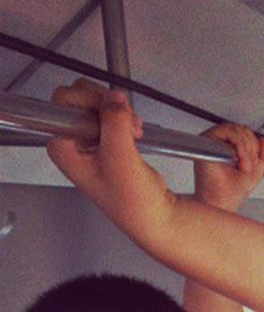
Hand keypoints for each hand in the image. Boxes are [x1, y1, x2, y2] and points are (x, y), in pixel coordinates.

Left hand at [47, 79, 165, 233]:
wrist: (153, 214)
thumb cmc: (132, 201)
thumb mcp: (120, 156)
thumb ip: (114, 121)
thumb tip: (114, 98)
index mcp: (62, 146)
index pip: (65, 102)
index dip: (92, 101)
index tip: (114, 110)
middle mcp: (70, 141)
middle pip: (79, 98)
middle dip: (107, 104)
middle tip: (127, 120)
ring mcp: (86, 140)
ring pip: (96, 104)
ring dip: (119, 112)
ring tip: (134, 131)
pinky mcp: (102, 139)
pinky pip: (108, 114)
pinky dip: (124, 118)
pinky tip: (134, 133)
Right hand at [194, 122, 263, 210]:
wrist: (222, 202)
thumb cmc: (232, 192)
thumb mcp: (256, 172)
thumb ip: (263, 156)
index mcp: (230, 148)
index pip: (246, 134)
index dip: (255, 145)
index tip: (255, 161)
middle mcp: (220, 143)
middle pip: (242, 129)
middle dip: (251, 147)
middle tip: (249, 165)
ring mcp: (213, 142)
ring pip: (236, 129)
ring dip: (246, 148)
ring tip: (244, 165)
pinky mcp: (207, 142)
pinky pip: (227, 131)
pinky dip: (239, 144)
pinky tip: (239, 159)